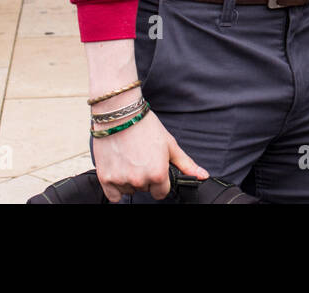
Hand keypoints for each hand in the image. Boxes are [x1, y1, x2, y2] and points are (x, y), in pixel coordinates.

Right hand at [92, 106, 207, 202]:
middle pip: (145, 189)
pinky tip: (119, 169)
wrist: (120, 114)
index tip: (155, 168)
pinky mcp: (105, 178)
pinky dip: (116, 187)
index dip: (160, 181)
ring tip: (129, 159)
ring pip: (129, 190)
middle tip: (141, 158)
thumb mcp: (170, 144)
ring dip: (130, 180)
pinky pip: (113, 196)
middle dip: (145, 177)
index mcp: (158, 174)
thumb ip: (186, 164)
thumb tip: (203, 176)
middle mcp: (140, 180)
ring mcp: (121, 180)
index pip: (161, 192)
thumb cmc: (145, 126)